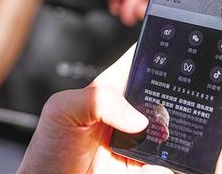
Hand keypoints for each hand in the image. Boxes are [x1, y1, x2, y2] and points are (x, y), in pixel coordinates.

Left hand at [18, 46, 171, 173]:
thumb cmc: (50, 148)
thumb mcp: (62, 109)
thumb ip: (98, 99)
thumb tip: (137, 118)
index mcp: (112, 90)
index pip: (141, 63)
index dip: (158, 58)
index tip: (170, 63)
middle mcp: (130, 114)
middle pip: (165, 99)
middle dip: (171, 104)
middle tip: (156, 118)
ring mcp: (139, 142)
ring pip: (171, 133)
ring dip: (169, 138)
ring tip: (148, 147)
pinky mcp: (143, 167)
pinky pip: (166, 166)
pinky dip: (162, 167)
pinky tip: (147, 167)